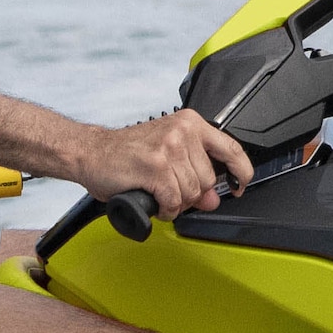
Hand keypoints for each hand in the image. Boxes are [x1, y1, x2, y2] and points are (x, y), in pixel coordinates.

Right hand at [73, 109, 254, 217]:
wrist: (91, 153)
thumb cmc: (126, 153)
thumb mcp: (167, 155)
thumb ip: (194, 174)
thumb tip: (214, 198)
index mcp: (190, 123)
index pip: (230, 148)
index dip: (241, 171)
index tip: (240, 185)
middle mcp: (182, 132)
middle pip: (208, 179)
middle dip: (192, 194)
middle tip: (171, 191)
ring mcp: (169, 149)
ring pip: (191, 193)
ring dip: (176, 202)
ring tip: (158, 193)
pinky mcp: (155, 168)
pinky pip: (174, 201)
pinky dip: (166, 209)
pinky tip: (155, 202)